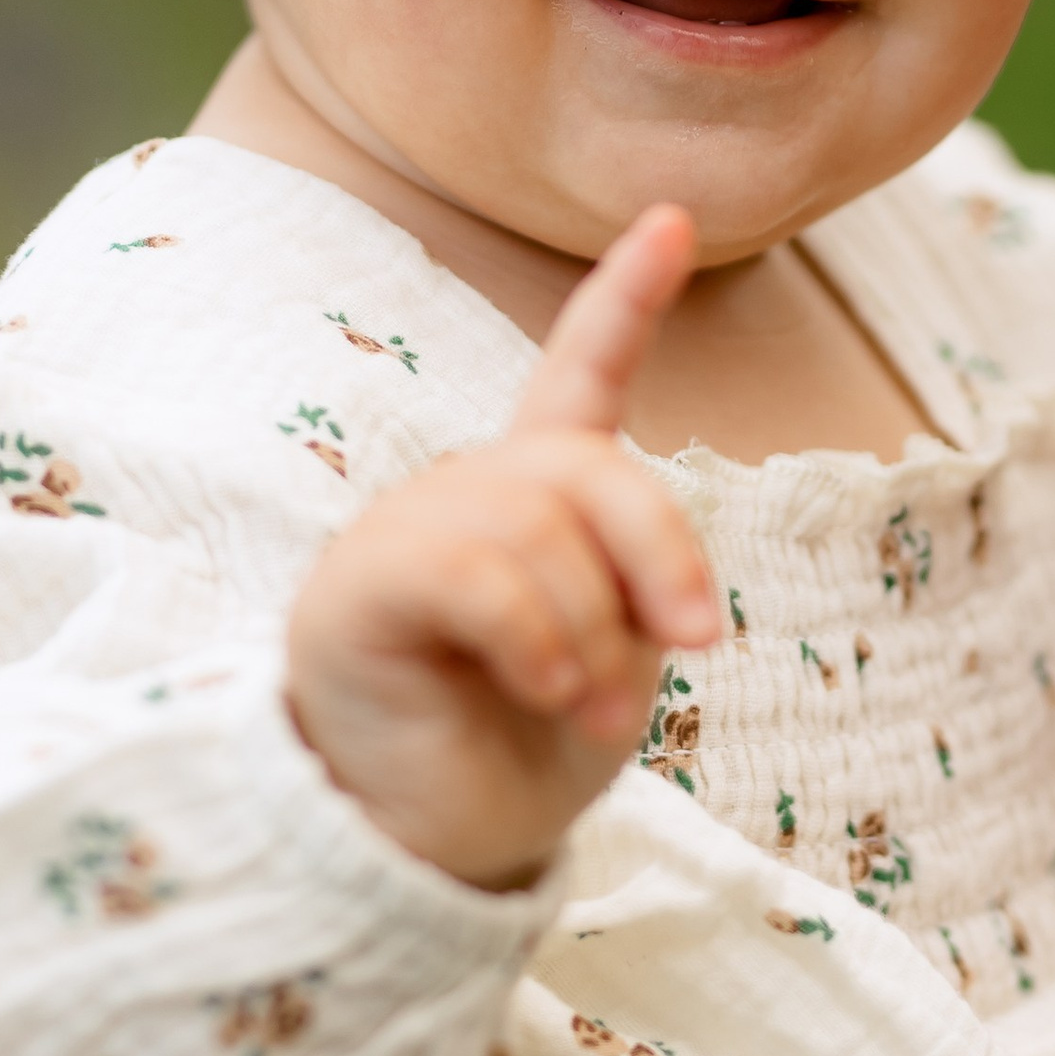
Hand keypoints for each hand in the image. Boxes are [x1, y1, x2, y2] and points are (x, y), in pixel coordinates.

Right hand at [286, 205, 719, 888]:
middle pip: (586, 468)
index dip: (623, 296)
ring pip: (539, 528)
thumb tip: (646, 598)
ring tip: (596, 709)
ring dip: (597, 632)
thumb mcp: (621, 656)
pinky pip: (476, 576)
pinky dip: (541, 639)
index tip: (671, 216)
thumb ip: (636, 586)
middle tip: (695, 647)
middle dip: (660, 554)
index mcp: (532, 496)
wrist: (437, 838)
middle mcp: (465, 494)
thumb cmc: (527, 746)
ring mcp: (403, 532)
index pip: (577, 374)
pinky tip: (552, 690)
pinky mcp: (359, 588)